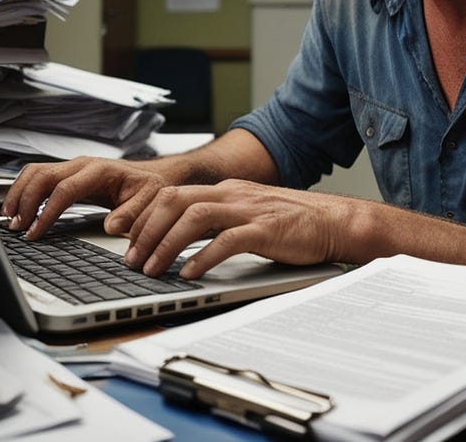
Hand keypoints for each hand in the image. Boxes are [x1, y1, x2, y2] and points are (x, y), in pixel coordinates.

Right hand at [1, 156, 175, 239]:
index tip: (35, 231)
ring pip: (35, 172)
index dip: (47, 211)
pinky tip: (19, 210)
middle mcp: (82, 164)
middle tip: (16, 227)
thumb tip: (111, 227)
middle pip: (42, 175)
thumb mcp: (150, 201)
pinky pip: (39, 176)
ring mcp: (73, 167)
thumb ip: (133, 214)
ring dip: (19, 194)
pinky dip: (24, 191)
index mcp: (99, 171)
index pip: (65, 189)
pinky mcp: (67, 173)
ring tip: (10, 219)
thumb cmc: (150, 187)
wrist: (152, 175)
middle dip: (24, 200)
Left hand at [124, 179, 365, 278]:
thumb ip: (220, 222)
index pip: (173, 195)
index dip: (146, 218)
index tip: (129, 242)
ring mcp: (249, 210)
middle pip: (175, 200)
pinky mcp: (266, 229)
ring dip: (166, 244)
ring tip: (152, 269)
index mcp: (227, 191)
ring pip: (194, 217)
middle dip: (147, 230)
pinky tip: (189, 274)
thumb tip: (184, 243)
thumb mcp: (249, 215)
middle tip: (131, 259)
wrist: (335, 222)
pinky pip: (227, 240)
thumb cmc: (294, 224)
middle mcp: (233, 195)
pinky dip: (203, 257)